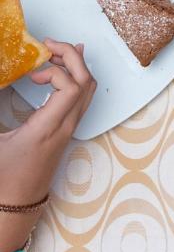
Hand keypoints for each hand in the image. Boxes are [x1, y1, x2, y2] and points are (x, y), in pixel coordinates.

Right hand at [0, 41, 94, 205]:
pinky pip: (82, 98)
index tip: (34, 69)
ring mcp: (70, 128)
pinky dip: (76, 78)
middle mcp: (65, 127)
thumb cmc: (2, 178)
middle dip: (71, 56)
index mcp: (47, 129)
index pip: (70, 88)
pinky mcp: (67, 130)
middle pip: (85, 82)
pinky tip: (64, 70)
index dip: (56, 70)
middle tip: (49, 44)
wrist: (15, 206)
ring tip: (55, 52)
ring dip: (75, 66)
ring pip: (87, 89)